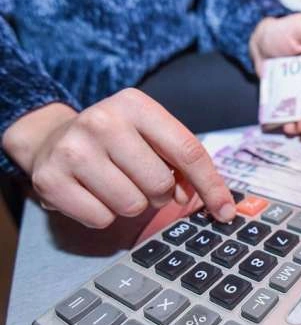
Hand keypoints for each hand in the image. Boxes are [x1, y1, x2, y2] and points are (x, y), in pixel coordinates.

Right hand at [1, 88, 235, 227]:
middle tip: (140, 180)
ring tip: (115, 184)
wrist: (51, 141)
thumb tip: (215, 203)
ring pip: (132, 205)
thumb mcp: (150, 137)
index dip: (211, 186)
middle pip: (160, 184)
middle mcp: (102, 121)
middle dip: (159, 193)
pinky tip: (92, 194)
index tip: (226, 211)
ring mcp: (73, 150)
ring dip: (131, 204)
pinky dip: (103, 215)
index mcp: (135, 105)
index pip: (188, 151)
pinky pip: (101, 219)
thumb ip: (183, 163)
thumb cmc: (115, 142)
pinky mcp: (51, 180)